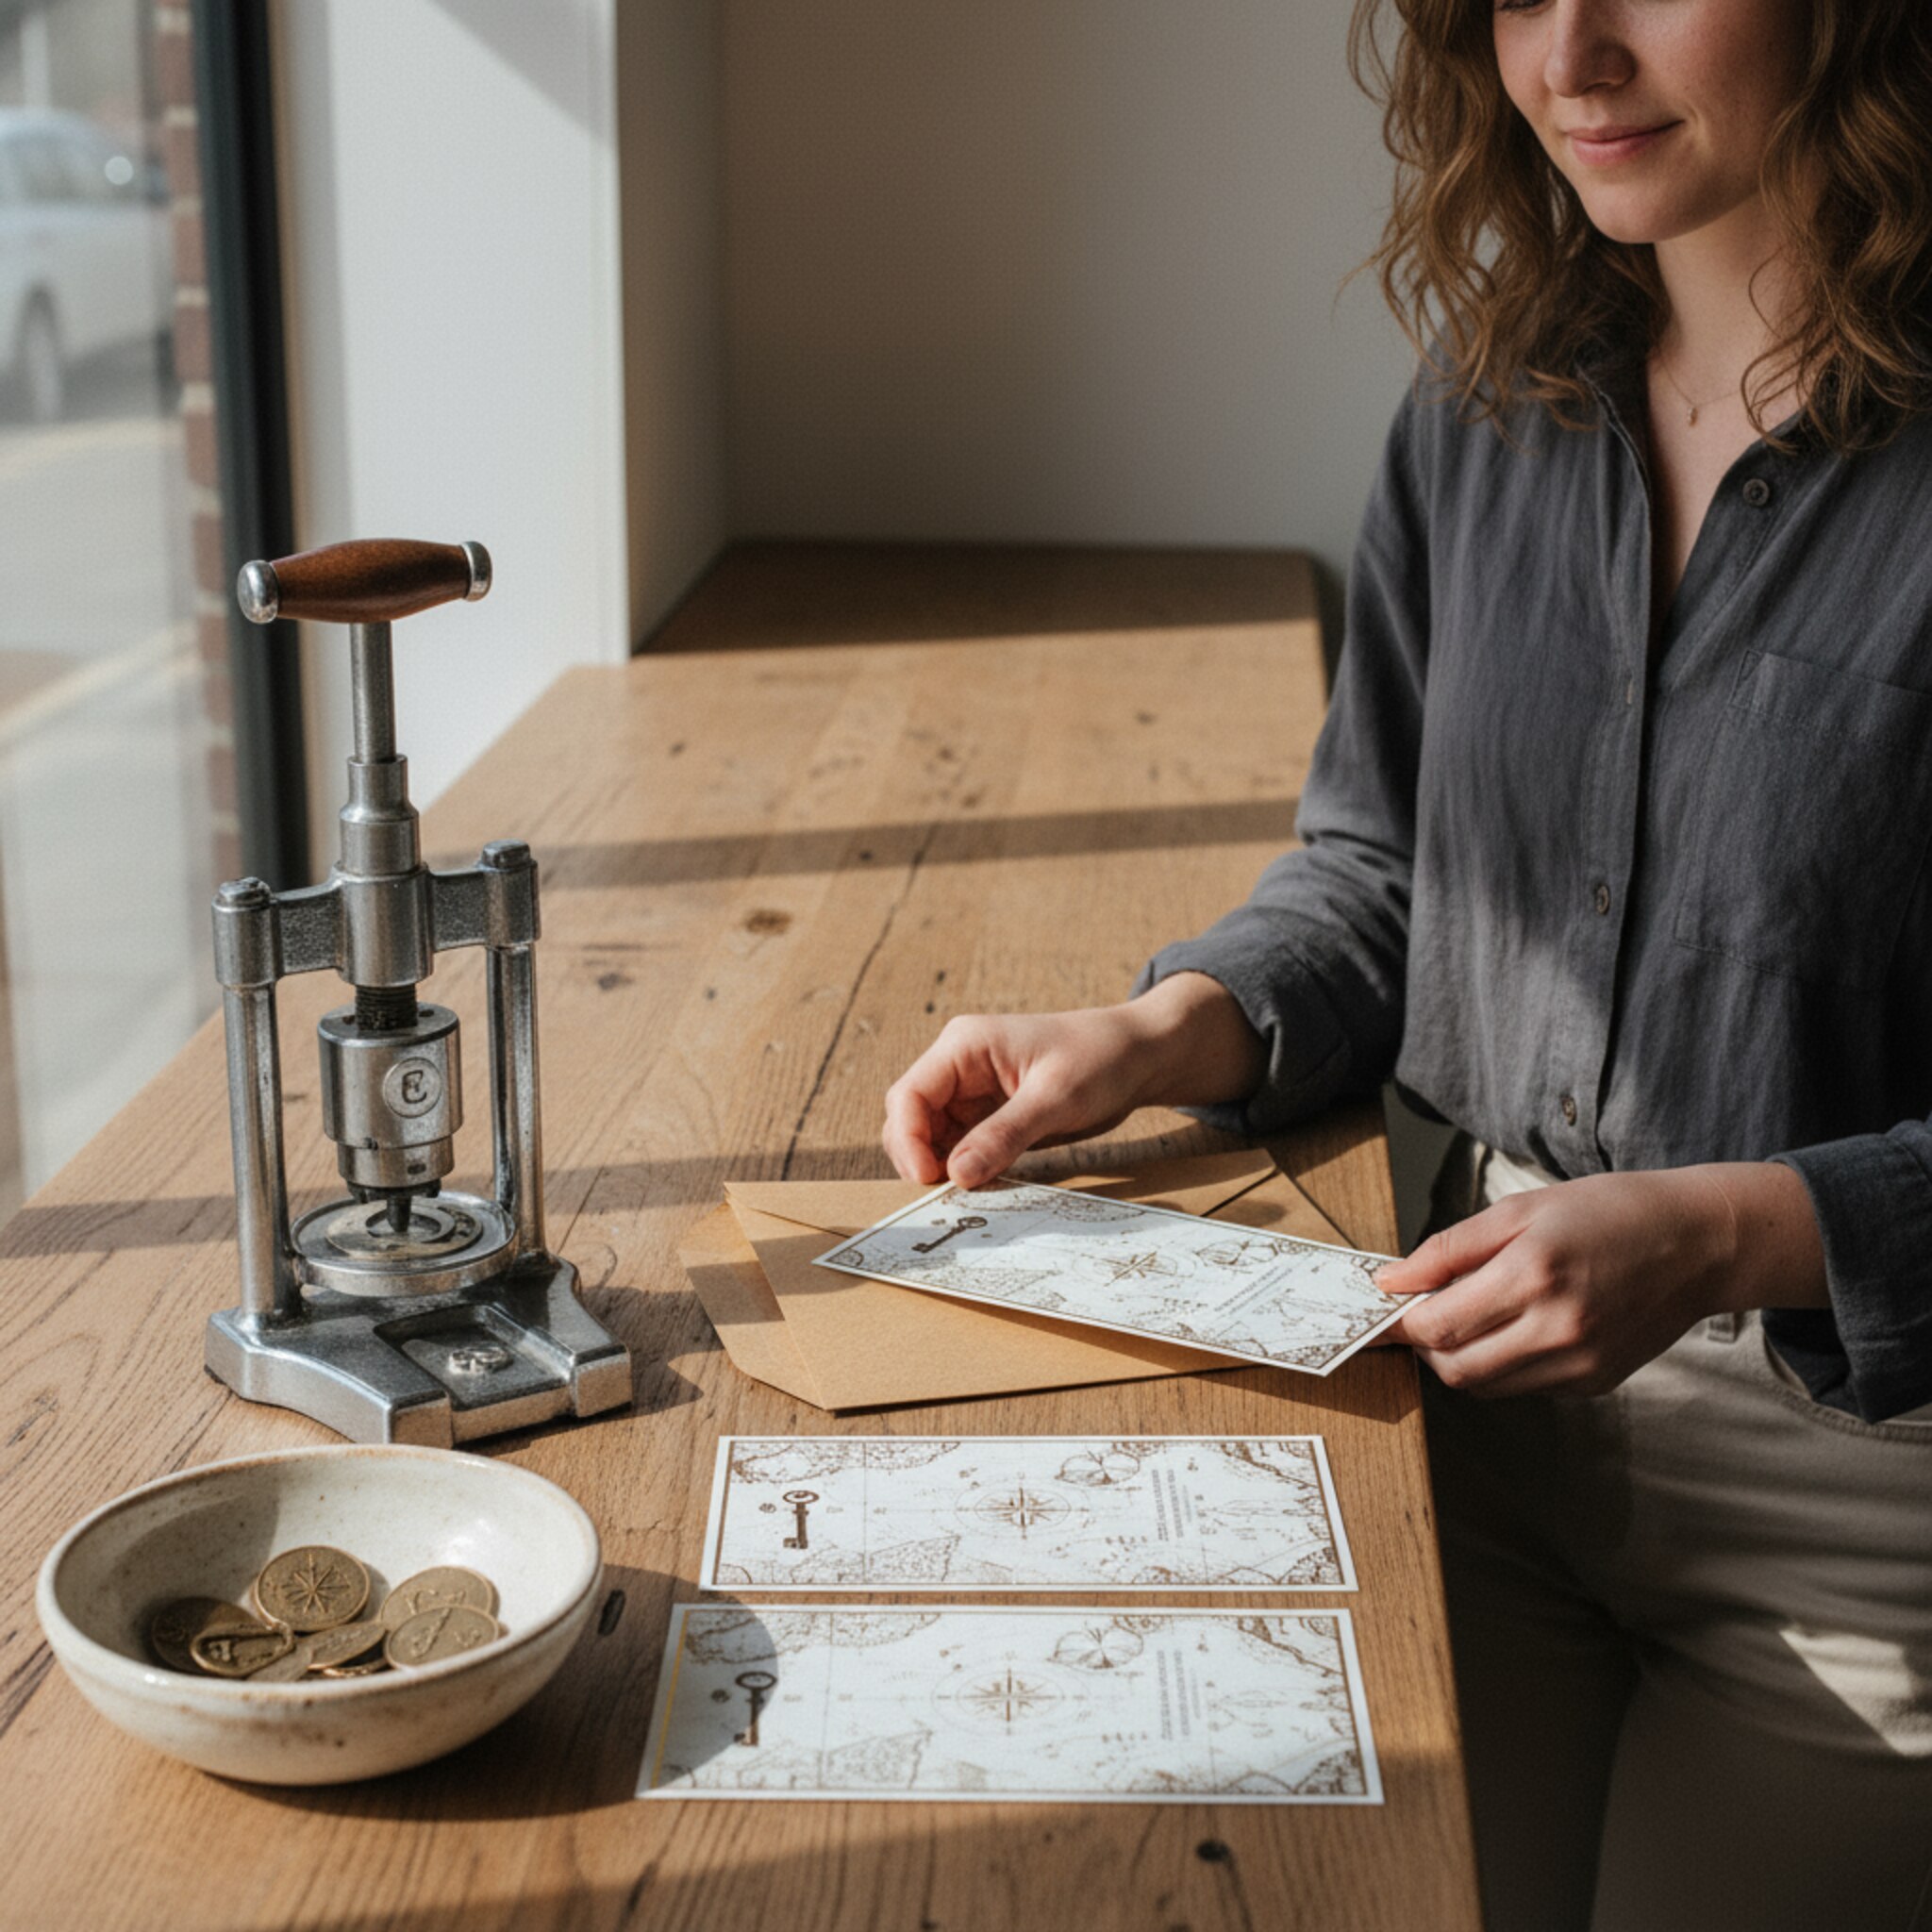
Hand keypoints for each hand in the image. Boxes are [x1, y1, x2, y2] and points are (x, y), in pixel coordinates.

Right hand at [883, 1009, 1150, 1188]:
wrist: (1138, 1055)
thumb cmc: (1100, 1059)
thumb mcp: (1055, 1098)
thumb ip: (1004, 1135)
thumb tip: (956, 1176)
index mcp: (963, 1046)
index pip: (909, 1095)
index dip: (908, 1140)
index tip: (929, 1180)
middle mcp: (958, 1066)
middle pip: (910, 1118)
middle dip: (919, 1157)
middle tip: (945, 1196)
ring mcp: (971, 1091)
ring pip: (930, 1137)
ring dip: (941, 1167)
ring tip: (969, 1194)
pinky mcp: (988, 1115)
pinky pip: (960, 1146)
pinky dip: (965, 1169)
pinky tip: (983, 1186)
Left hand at [1376, 1161, 1826, 1397]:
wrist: (1696, 1243)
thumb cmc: (1609, 1213)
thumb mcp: (1520, 1210)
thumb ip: (1449, 1249)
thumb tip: (1391, 1279)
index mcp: (1533, 1275)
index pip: (1437, 1325)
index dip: (1401, 1321)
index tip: (1385, 1307)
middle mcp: (1557, 1329)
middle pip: (1454, 1368)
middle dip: (1426, 1345)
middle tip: (1427, 1311)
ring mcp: (1579, 1364)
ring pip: (1485, 1385)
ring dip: (1461, 1358)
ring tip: (1473, 1315)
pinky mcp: (1594, 1383)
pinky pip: (1523, 1386)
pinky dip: (1503, 1364)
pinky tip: (1518, 1327)